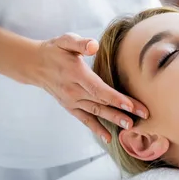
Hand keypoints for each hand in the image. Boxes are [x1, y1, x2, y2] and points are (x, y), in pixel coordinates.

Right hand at [33, 33, 148, 142]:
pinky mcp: (70, 107)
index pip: (98, 89)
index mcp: (76, 74)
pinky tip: (109, 138)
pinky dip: (97, 129)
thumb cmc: (55, 50)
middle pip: (102, 102)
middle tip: (143, 115)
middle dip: (124, 110)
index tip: (130, 105)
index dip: (115, 98)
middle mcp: (74, 90)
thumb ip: (80, 43)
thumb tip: (93, 46)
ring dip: (114, 120)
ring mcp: (72, 101)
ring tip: (131, 127)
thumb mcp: (65, 41)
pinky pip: (85, 120)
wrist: (34, 65)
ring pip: (97, 112)